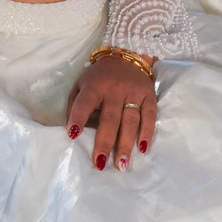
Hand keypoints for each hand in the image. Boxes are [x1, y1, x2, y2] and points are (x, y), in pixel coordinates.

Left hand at [66, 54, 155, 170]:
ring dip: (125, 144)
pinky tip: (142, 149)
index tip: (72, 136)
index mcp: (95, 85)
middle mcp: (115, 89)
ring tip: (121, 165)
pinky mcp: (149, 95)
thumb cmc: (99, 77)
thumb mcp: (81, 84)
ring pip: (130, 121)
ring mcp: (134, 92)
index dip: (78, 118)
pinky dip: (147, 133)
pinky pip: (150, 116)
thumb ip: (75, 104)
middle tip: (100, 164)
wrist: (127, 56)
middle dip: (104, 142)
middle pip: (110, 119)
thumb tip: (72, 131)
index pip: (85, 103)